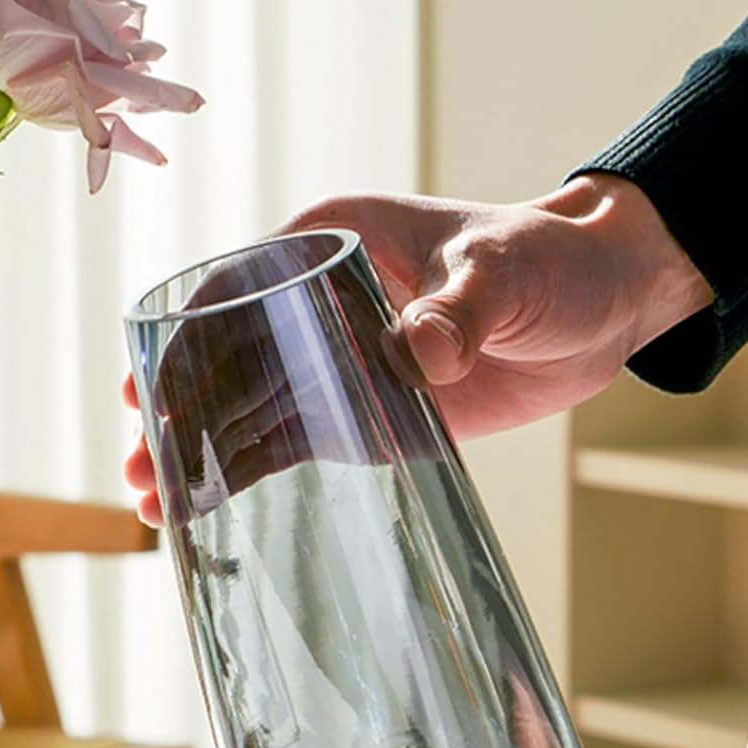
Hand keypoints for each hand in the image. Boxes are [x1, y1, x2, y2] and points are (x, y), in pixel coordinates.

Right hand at [125, 176, 712, 525]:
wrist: (601, 302)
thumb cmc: (547, 259)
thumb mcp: (500, 274)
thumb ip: (457, 311)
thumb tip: (417, 354)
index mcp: (328, 241)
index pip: (233, 289)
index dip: (183, 339)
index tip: (150, 388)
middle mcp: (312, 301)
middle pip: (223, 357)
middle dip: (179, 412)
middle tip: (145, 464)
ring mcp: (331, 360)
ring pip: (245, 408)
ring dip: (199, 452)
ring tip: (155, 502)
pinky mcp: (358, 410)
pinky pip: (288, 441)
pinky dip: (246, 471)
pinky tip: (205, 505)